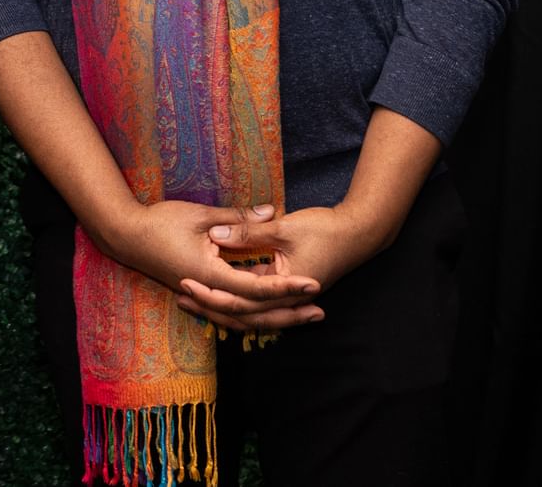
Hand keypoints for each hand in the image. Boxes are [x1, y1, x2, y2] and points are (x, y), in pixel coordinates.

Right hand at [100, 200, 322, 331]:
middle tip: (319, 312)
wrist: (125, 234)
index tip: (314, 284)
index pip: (257, 288)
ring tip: (302, 316)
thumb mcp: (201, 215)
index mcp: (209, 274)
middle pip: (254, 314)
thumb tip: (271, 211)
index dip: (287, 287)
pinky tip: (267, 312)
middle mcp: (208, 291)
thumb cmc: (159, 221)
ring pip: (243, 319)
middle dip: (289, 314)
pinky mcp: (199, 291)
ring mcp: (202, 295)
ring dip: (273, 319)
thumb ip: (238, 218)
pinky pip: (230, 312)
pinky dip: (252, 315)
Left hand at [178, 203, 390, 331]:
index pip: (241, 301)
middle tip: (181, 298)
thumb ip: (249, 230)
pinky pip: (260, 303)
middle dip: (211, 307)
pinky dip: (239, 302)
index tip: (184, 283)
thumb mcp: (285, 228)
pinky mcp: (290, 289)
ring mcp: (291, 298)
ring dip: (223, 308)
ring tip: (194, 300)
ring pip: (251, 313)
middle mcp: (288, 301)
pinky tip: (221, 294)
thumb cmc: (326, 229)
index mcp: (286, 289)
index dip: (211, 293)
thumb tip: (215, 233)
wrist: (360, 232)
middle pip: (243, 314)